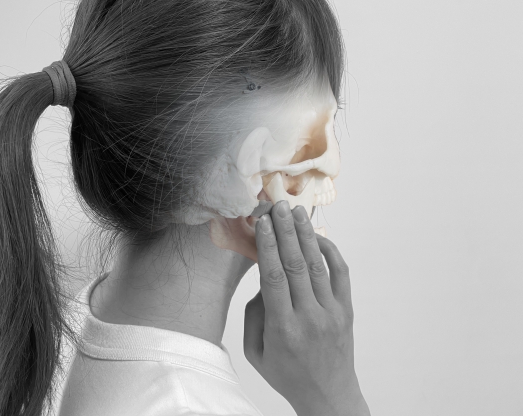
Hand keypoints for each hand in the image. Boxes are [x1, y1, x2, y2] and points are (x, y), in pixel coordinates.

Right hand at [243, 201, 369, 415]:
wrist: (328, 395)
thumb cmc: (287, 374)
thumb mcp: (256, 352)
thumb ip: (255, 315)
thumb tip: (264, 281)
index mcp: (283, 329)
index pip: (274, 277)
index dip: (268, 246)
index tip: (262, 223)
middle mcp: (309, 317)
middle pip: (295, 264)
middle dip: (285, 230)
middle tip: (278, 206)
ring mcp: (331, 312)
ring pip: (317, 265)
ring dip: (306, 235)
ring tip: (296, 212)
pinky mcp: (346, 311)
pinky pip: (340, 274)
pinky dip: (330, 252)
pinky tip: (317, 237)